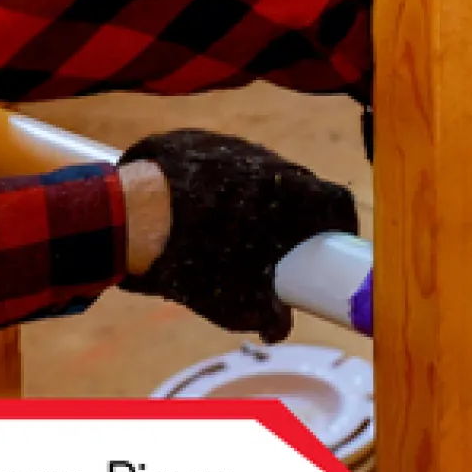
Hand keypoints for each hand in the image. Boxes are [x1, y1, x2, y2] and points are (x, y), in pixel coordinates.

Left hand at [115, 129, 359, 342]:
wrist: (130, 217)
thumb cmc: (194, 261)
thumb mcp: (234, 302)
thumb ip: (265, 316)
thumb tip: (277, 330)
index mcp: (294, 194)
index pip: (338, 201)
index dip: (340, 223)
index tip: (333, 242)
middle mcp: (272, 162)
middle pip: (300, 185)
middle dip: (297, 213)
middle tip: (282, 244)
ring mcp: (235, 146)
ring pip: (260, 173)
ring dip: (258, 197)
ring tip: (233, 227)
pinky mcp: (200, 140)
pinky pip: (222, 162)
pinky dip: (220, 184)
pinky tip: (199, 208)